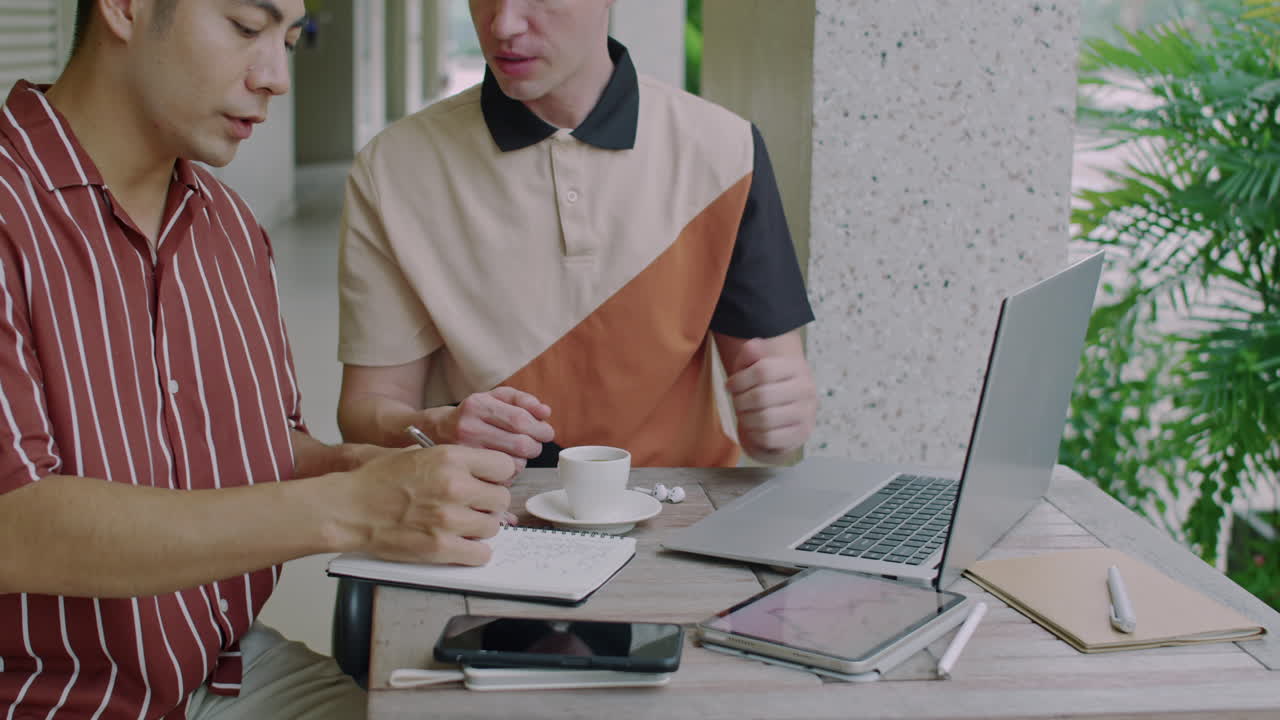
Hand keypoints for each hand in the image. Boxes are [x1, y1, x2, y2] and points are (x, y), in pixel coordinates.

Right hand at [347, 445, 517, 564]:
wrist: (349, 509)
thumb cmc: (378, 481)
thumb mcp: (418, 453)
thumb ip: (454, 461)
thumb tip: (484, 472)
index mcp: (450, 458)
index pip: (504, 467)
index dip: (496, 476)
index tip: (487, 482)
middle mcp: (454, 486)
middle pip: (501, 498)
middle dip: (488, 503)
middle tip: (472, 505)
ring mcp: (449, 518)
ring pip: (493, 526)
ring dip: (480, 527)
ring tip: (460, 524)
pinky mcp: (440, 547)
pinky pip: (481, 554)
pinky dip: (474, 552)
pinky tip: (460, 544)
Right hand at [435, 387, 553, 471]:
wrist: (436, 432)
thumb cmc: (471, 415)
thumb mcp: (492, 398)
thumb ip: (521, 400)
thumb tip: (545, 412)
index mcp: (477, 406)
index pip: (521, 420)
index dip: (540, 428)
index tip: (546, 432)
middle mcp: (469, 428)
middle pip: (521, 444)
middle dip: (535, 446)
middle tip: (534, 444)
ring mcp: (465, 453)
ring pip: (514, 464)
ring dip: (523, 460)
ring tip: (515, 453)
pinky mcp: (467, 474)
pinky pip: (502, 479)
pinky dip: (509, 473)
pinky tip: (502, 464)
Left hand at [725, 338, 816, 460]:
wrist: (784, 416)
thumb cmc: (764, 387)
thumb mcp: (754, 366)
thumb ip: (750, 353)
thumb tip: (753, 346)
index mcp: (796, 367)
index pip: (763, 370)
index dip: (739, 380)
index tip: (729, 386)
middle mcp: (806, 389)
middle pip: (760, 396)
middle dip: (740, 402)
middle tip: (737, 403)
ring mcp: (807, 414)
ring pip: (764, 419)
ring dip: (745, 418)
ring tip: (744, 415)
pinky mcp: (802, 435)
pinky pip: (768, 438)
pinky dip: (754, 434)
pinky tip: (754, 428)